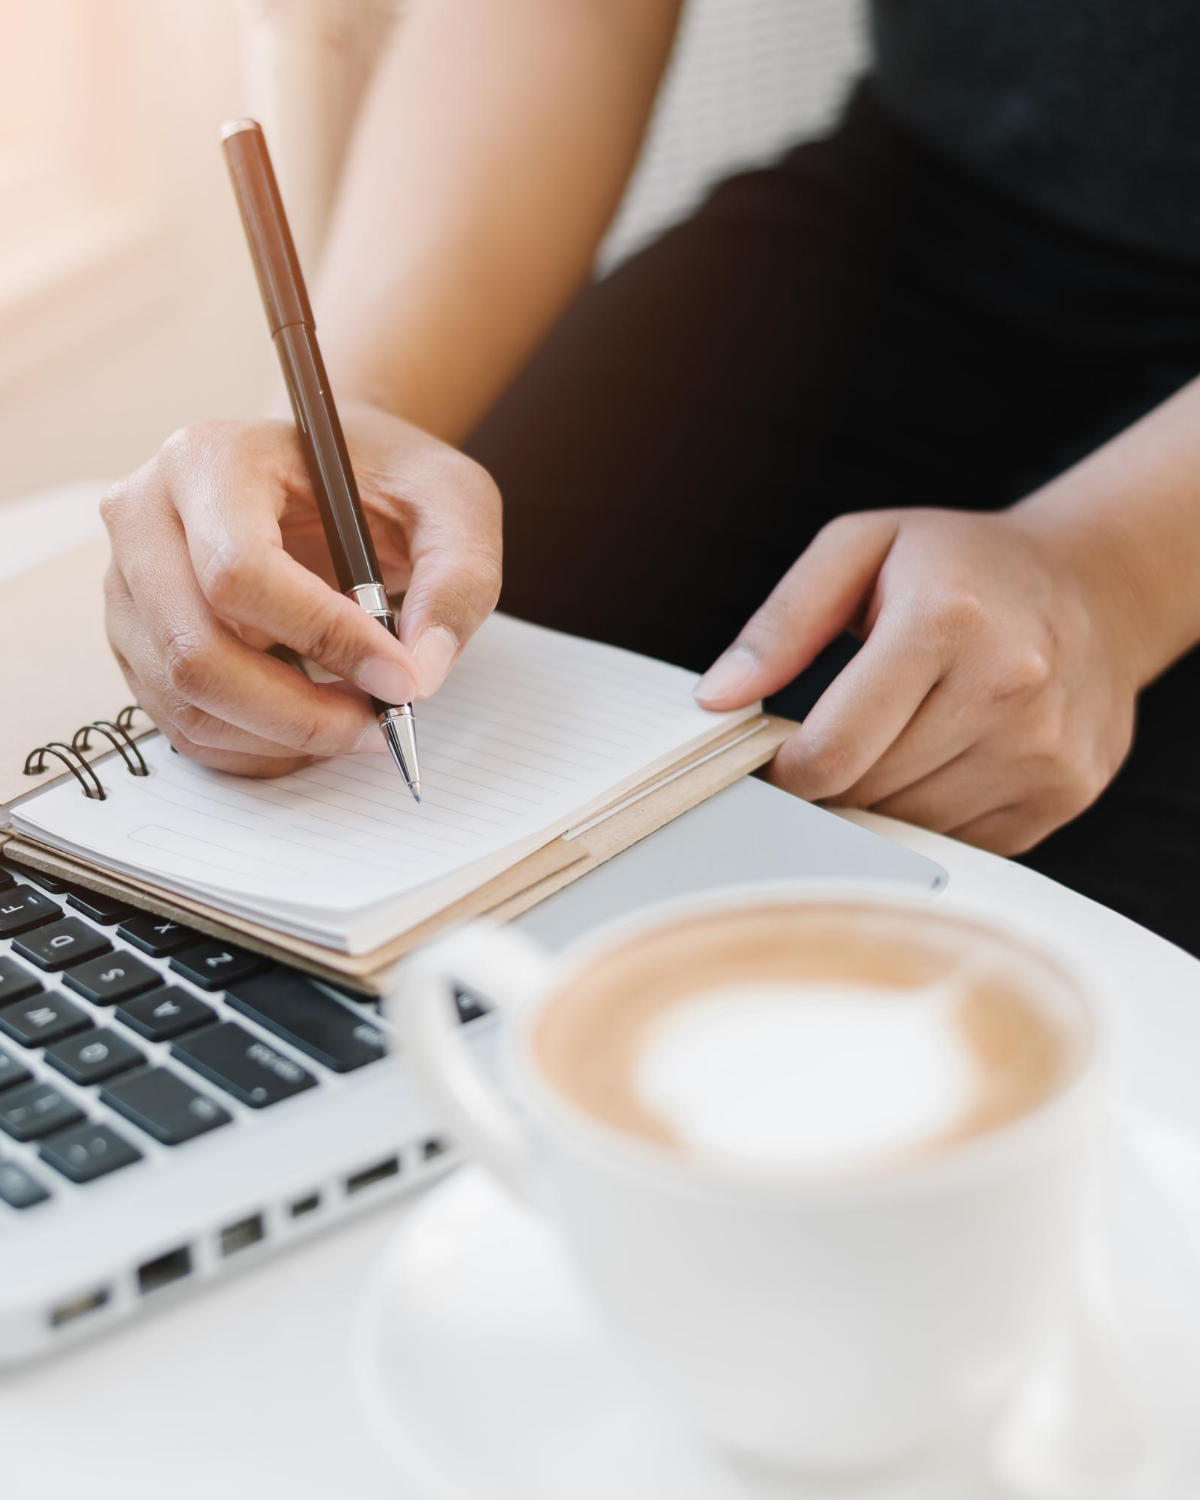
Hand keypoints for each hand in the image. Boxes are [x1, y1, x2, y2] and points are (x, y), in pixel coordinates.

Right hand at [102, 403, 500, 775]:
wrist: (335, 475)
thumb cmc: (386, 477)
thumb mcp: (454, 503)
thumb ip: (456, 580)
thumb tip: (422, 674)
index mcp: (210, 460)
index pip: (240, 572)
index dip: (325, 639)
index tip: (400, 678)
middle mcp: (146, 518)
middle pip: (195, 651)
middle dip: (299, 713)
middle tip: (380, 725)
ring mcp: (129, 584)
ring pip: (186, 701)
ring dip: (280, 737)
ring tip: (355, 723)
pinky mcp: (138, 639)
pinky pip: (183, 724)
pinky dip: (256, 747)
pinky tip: (313, 727)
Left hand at [695, 508, 1140, 854]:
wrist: (1096, 586)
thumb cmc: (960, 566)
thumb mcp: (860, 549)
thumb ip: (780, 623)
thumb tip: (716, 700)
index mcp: (947, 619)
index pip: (834, 749)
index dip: (785, 770)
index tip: (776, 758)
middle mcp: (1009, 685)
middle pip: (869, 793)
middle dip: (829, 784)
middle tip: (828, 748)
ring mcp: (1046, 747)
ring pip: (913, 827)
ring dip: (878, 804)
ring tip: (888, 746)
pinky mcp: (1065, 790)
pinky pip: (964, 842)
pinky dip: (931, 818)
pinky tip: (938, 763)